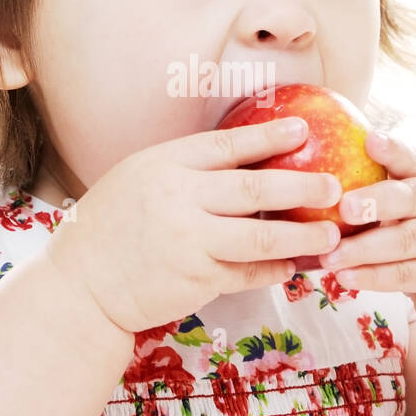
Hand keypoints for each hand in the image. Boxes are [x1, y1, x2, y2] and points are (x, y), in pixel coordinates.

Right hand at [45, 116, 343, 335]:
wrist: (80, 286)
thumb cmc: (111, 228)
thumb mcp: (139, 180)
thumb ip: (186, 173)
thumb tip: (246, 161)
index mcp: (164, 166)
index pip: (226, 145)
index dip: (267, 136)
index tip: (301, 129)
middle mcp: (178, 200)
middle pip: (254, 189)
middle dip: (301, 187)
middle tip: (335, 186)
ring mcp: (188, 243)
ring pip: (260, 238)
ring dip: (301, 237)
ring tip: (330, 235)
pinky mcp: (195, 281)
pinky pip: (247, 273)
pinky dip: (273, 270)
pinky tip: (293, 266)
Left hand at [316, 130, 415, 343]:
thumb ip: (390, 196)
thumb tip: (324, 184)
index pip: (415, 159)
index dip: (393, 151)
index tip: (369, 141)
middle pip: (412, 198)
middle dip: (375, 201)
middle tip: (342, 207)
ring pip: (408, 240)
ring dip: (364, 249)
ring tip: (329, 256)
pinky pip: (409, 274)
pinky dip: (375, 277)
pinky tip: (347, 277)